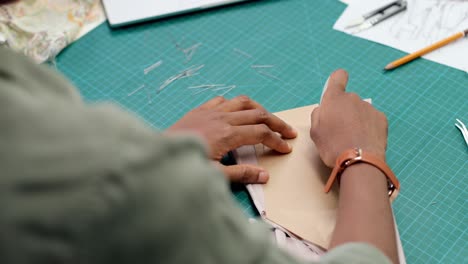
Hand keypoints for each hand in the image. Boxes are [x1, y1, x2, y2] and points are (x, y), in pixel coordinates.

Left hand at [167, 95, 296, 182]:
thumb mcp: (214, 175)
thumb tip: (265, 175)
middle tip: (288, 132)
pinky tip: (236, 112)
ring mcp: (210, 111)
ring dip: (259, 109)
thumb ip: (241, 174)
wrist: (158, 155)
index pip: (261, 134)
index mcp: (228, 134)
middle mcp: (222, 118)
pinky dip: (234, 104)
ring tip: (268, 117)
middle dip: (276, 123)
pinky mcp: (199, 110)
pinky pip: (222, 100)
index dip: (277, 141)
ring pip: (242, 102)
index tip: (286, 149)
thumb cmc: (185, 166)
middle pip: (258, 114)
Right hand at [310, 69, 387, 167]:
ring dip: (357, 120)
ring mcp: (369, 107)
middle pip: (348, 100)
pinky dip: (369, 128)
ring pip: (360, 111)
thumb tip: (323, 110)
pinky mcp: (382, 118)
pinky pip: (372, 120)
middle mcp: (353, 98)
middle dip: (344, 111)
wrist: (359, 161)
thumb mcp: (315, 132)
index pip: (338, 77)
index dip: (337, 80)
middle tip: (340, 130)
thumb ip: (318, 115)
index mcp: (334, 98)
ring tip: (353, 139)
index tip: (337, 88)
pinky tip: (364, 141)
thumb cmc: (332, 146)